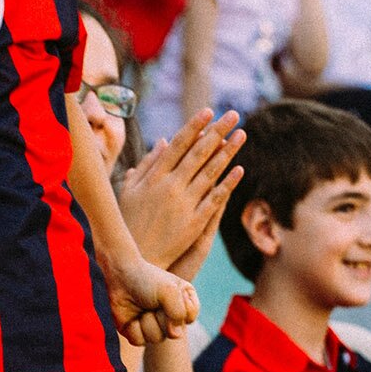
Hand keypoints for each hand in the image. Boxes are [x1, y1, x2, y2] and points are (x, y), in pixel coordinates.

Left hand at [108, 255, 198, 346]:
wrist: (119, 276)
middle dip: (161, 317)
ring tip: (141, 307)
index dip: (179, 309)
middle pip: (174, 333)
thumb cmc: (146, 279)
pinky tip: (131, 316)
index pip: (189, 318)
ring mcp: (154, 326)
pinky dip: (134, 328)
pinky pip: (140, 341)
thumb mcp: (169, 291)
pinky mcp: (137, 333)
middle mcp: (171, 317)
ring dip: (146, 321)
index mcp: (184, 303)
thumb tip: (175, 335)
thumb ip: (179, 313)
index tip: (170, 293)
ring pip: (156, 338)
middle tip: (152, 301)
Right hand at [118, 108, 243, 281]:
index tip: (208, 111)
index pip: (178, 145)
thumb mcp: (129, 191)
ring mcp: (184, 205)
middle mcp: (170, 187)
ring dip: (228, 152)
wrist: (136, 260)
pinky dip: (228, 184)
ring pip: (210, 172)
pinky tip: (240, 169)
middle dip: (217, 131)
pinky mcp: (195, 223)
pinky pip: (215, 199)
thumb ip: (147, 165)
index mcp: (153, 177)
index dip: (194, 127)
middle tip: (234, 114)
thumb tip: (164, 141)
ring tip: (242, 135)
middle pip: (198, 153)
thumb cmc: (128, 223)